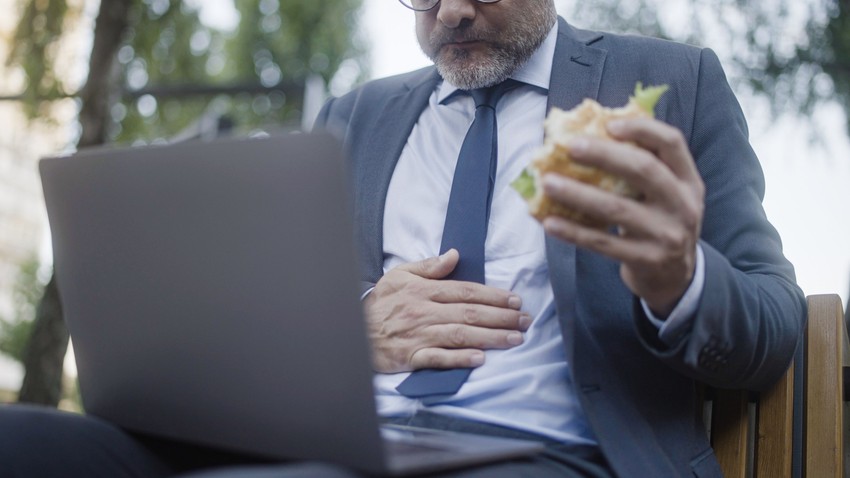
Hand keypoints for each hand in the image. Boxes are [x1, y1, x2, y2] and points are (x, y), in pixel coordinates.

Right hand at [365, 249, 529, 372]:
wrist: (353, 330)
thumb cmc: (380, 303)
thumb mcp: (399, 275)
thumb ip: (428, 266)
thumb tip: (454, 255)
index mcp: (423, 290)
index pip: (465, 291)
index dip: (492, 296)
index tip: (514, 300)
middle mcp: (423, 312)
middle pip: (469, 313)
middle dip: (501, 317)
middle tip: (525, 321)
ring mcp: (418, 335)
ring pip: (460, 335)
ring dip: (490, 337)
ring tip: (514, 339)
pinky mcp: (411, 357)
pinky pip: (439, 358)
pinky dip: (460, 359)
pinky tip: (480, 359)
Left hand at [541, 118, 704, 316]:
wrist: (674, 276)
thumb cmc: (658, 222)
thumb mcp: (666, 194)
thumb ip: (642, 166)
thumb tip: (589, 134)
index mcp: (688, 180)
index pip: (672, 143)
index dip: (642, 129)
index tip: (609, 124)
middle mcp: (682, 205)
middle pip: (644, 171)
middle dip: (604, 155)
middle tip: (569, 147)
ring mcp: (666, 235)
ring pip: (616, 209)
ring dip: (577, 194)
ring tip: (547, 182)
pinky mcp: (645, 260)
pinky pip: (602, 243)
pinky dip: (573, 231)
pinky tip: (549, 221)